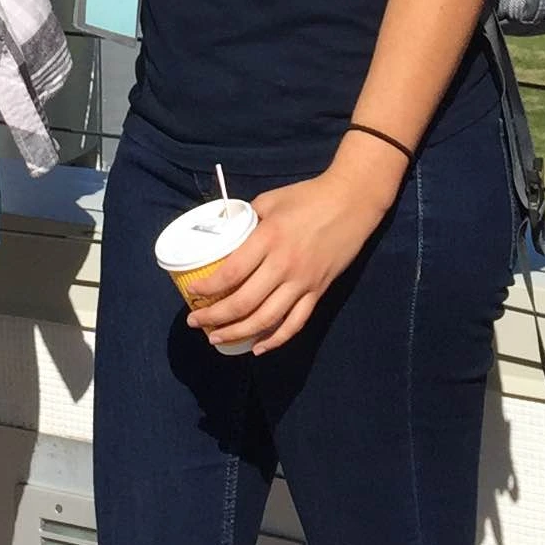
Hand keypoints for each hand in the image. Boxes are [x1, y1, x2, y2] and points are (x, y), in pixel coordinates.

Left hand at [185, 151, 397, 356]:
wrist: (352, 201)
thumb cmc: (308, 196)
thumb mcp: (270, 201)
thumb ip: (248, 220)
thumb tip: (225, 236)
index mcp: (268, 238)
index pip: (231, 273)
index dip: (208, 288)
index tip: (192, 294)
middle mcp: (284, 264)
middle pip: (244, 302)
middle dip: (215, 317)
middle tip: (196, 323)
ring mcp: (303, 282)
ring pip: (266, 319)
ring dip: (238, 333)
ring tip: (217, 338)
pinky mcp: (319, 291)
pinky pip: (295, 322)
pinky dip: (275, 339)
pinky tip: (258, 348)